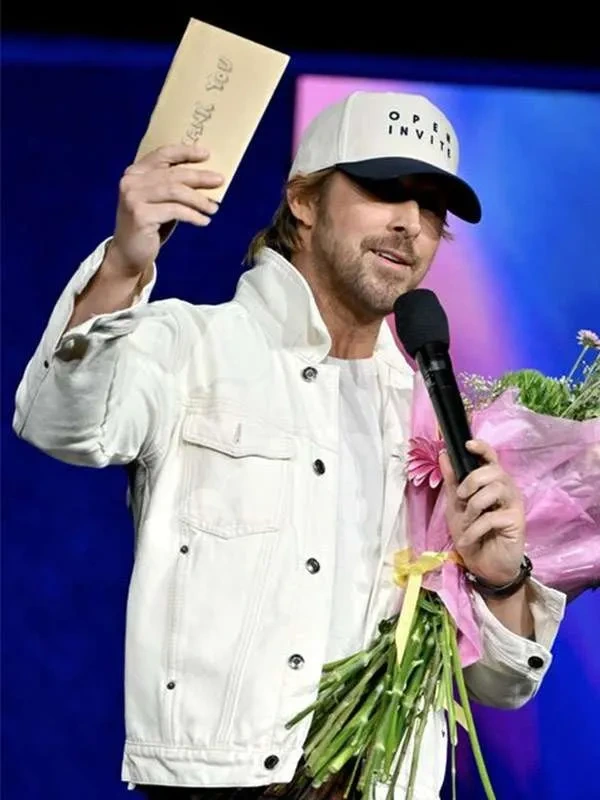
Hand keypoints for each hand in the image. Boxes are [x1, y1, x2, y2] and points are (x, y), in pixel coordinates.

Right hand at [107, 143, 223, 276]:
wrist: (128, 253)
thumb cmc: (149, 225)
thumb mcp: (159, 201)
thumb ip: (172, 187)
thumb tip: (206, 180)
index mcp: (135, 172)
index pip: (163, 155)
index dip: (185, 152)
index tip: (206, 154)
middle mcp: (131, 181)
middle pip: (173, 174)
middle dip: (200, 177)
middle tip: (220, 181)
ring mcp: (133, 197)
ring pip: (176, 191)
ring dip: (199, 199)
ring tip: (213, 208)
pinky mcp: (140, 215)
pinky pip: (175, 211)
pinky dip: (193, 215)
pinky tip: (204, 221)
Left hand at [439, 439, 525, 585]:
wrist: (483, 565)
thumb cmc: (471, 533)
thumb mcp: (455, 505)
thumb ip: (451, 481)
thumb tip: (443, 455)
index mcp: (492, 482)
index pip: (491, 458)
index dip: (482, 448)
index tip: (467, 445)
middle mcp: (506, 489)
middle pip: (494, 470)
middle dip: (472, 481)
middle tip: (461, 497)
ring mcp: (514, 505)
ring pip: (496, 489)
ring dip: (474, 506)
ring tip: (467, 521)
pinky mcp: (517, 522)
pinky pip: (493, 517)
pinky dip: (475, 529)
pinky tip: (468, 539)